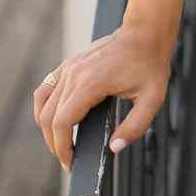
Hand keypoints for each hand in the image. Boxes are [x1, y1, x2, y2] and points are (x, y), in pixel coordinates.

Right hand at [32, 20, 175, 170]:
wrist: (145, 33)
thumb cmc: (150, 64)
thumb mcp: (152, 100)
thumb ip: (134, 127)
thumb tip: (114, 148)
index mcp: (90, 83)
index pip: (62, 122)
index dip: (62, 147)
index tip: (71, 163)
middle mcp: (73, 75)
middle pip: (48, 117)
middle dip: (55, 144)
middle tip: (68, 160)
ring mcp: (68, 68)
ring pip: (43, 104)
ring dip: (47, 128)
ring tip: (62, 145)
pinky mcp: (68, 65)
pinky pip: (45, 89)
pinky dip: (44, 108)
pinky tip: (53, 120)